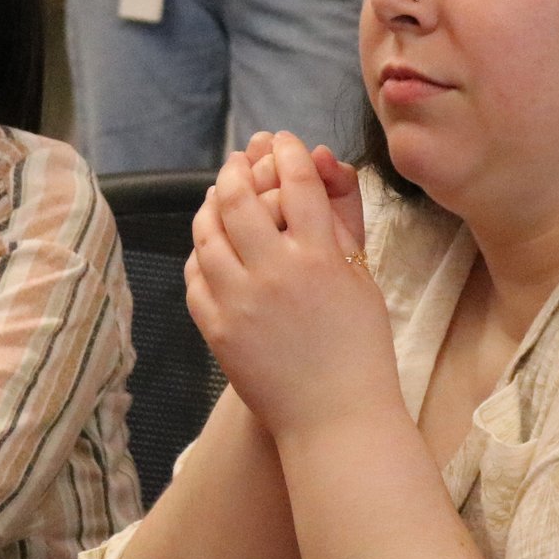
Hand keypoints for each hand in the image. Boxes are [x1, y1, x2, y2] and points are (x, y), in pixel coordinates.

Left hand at [186, 132, 398, 445]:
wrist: (334, 417)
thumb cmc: (359, 348)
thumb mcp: (362, 279)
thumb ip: (339, 225)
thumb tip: (319, 169)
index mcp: (321, 259)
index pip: (297, 182)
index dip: (287, 152)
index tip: (281, 141)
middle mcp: (275, 274)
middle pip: (240, 199)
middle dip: (236, 170)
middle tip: (238, 160)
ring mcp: (239, 302)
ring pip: (208, 234)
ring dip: (210, 207)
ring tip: (218, 196)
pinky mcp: (216, 329)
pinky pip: (196, 277)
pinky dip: (200, 254)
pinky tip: (208, 246)